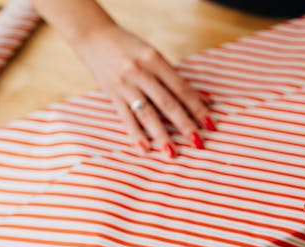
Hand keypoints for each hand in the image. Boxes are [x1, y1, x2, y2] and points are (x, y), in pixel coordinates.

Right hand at [73, 24, 213, 156]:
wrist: (93, 36)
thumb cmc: (131, 48)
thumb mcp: (155, 56)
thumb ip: (177, 79)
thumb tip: (206, 99)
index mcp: (155, 60)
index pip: (181, 89)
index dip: (197, 107)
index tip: (210, 124)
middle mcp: (140, 72)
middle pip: (167, 103)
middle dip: (184, 124)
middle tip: (198, 143)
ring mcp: (125, 85)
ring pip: (146, 114)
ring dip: (161, 135)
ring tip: (172, 153)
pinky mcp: (111, 94)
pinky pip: (126, 117)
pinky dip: (135, 134)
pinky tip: (145, 148)